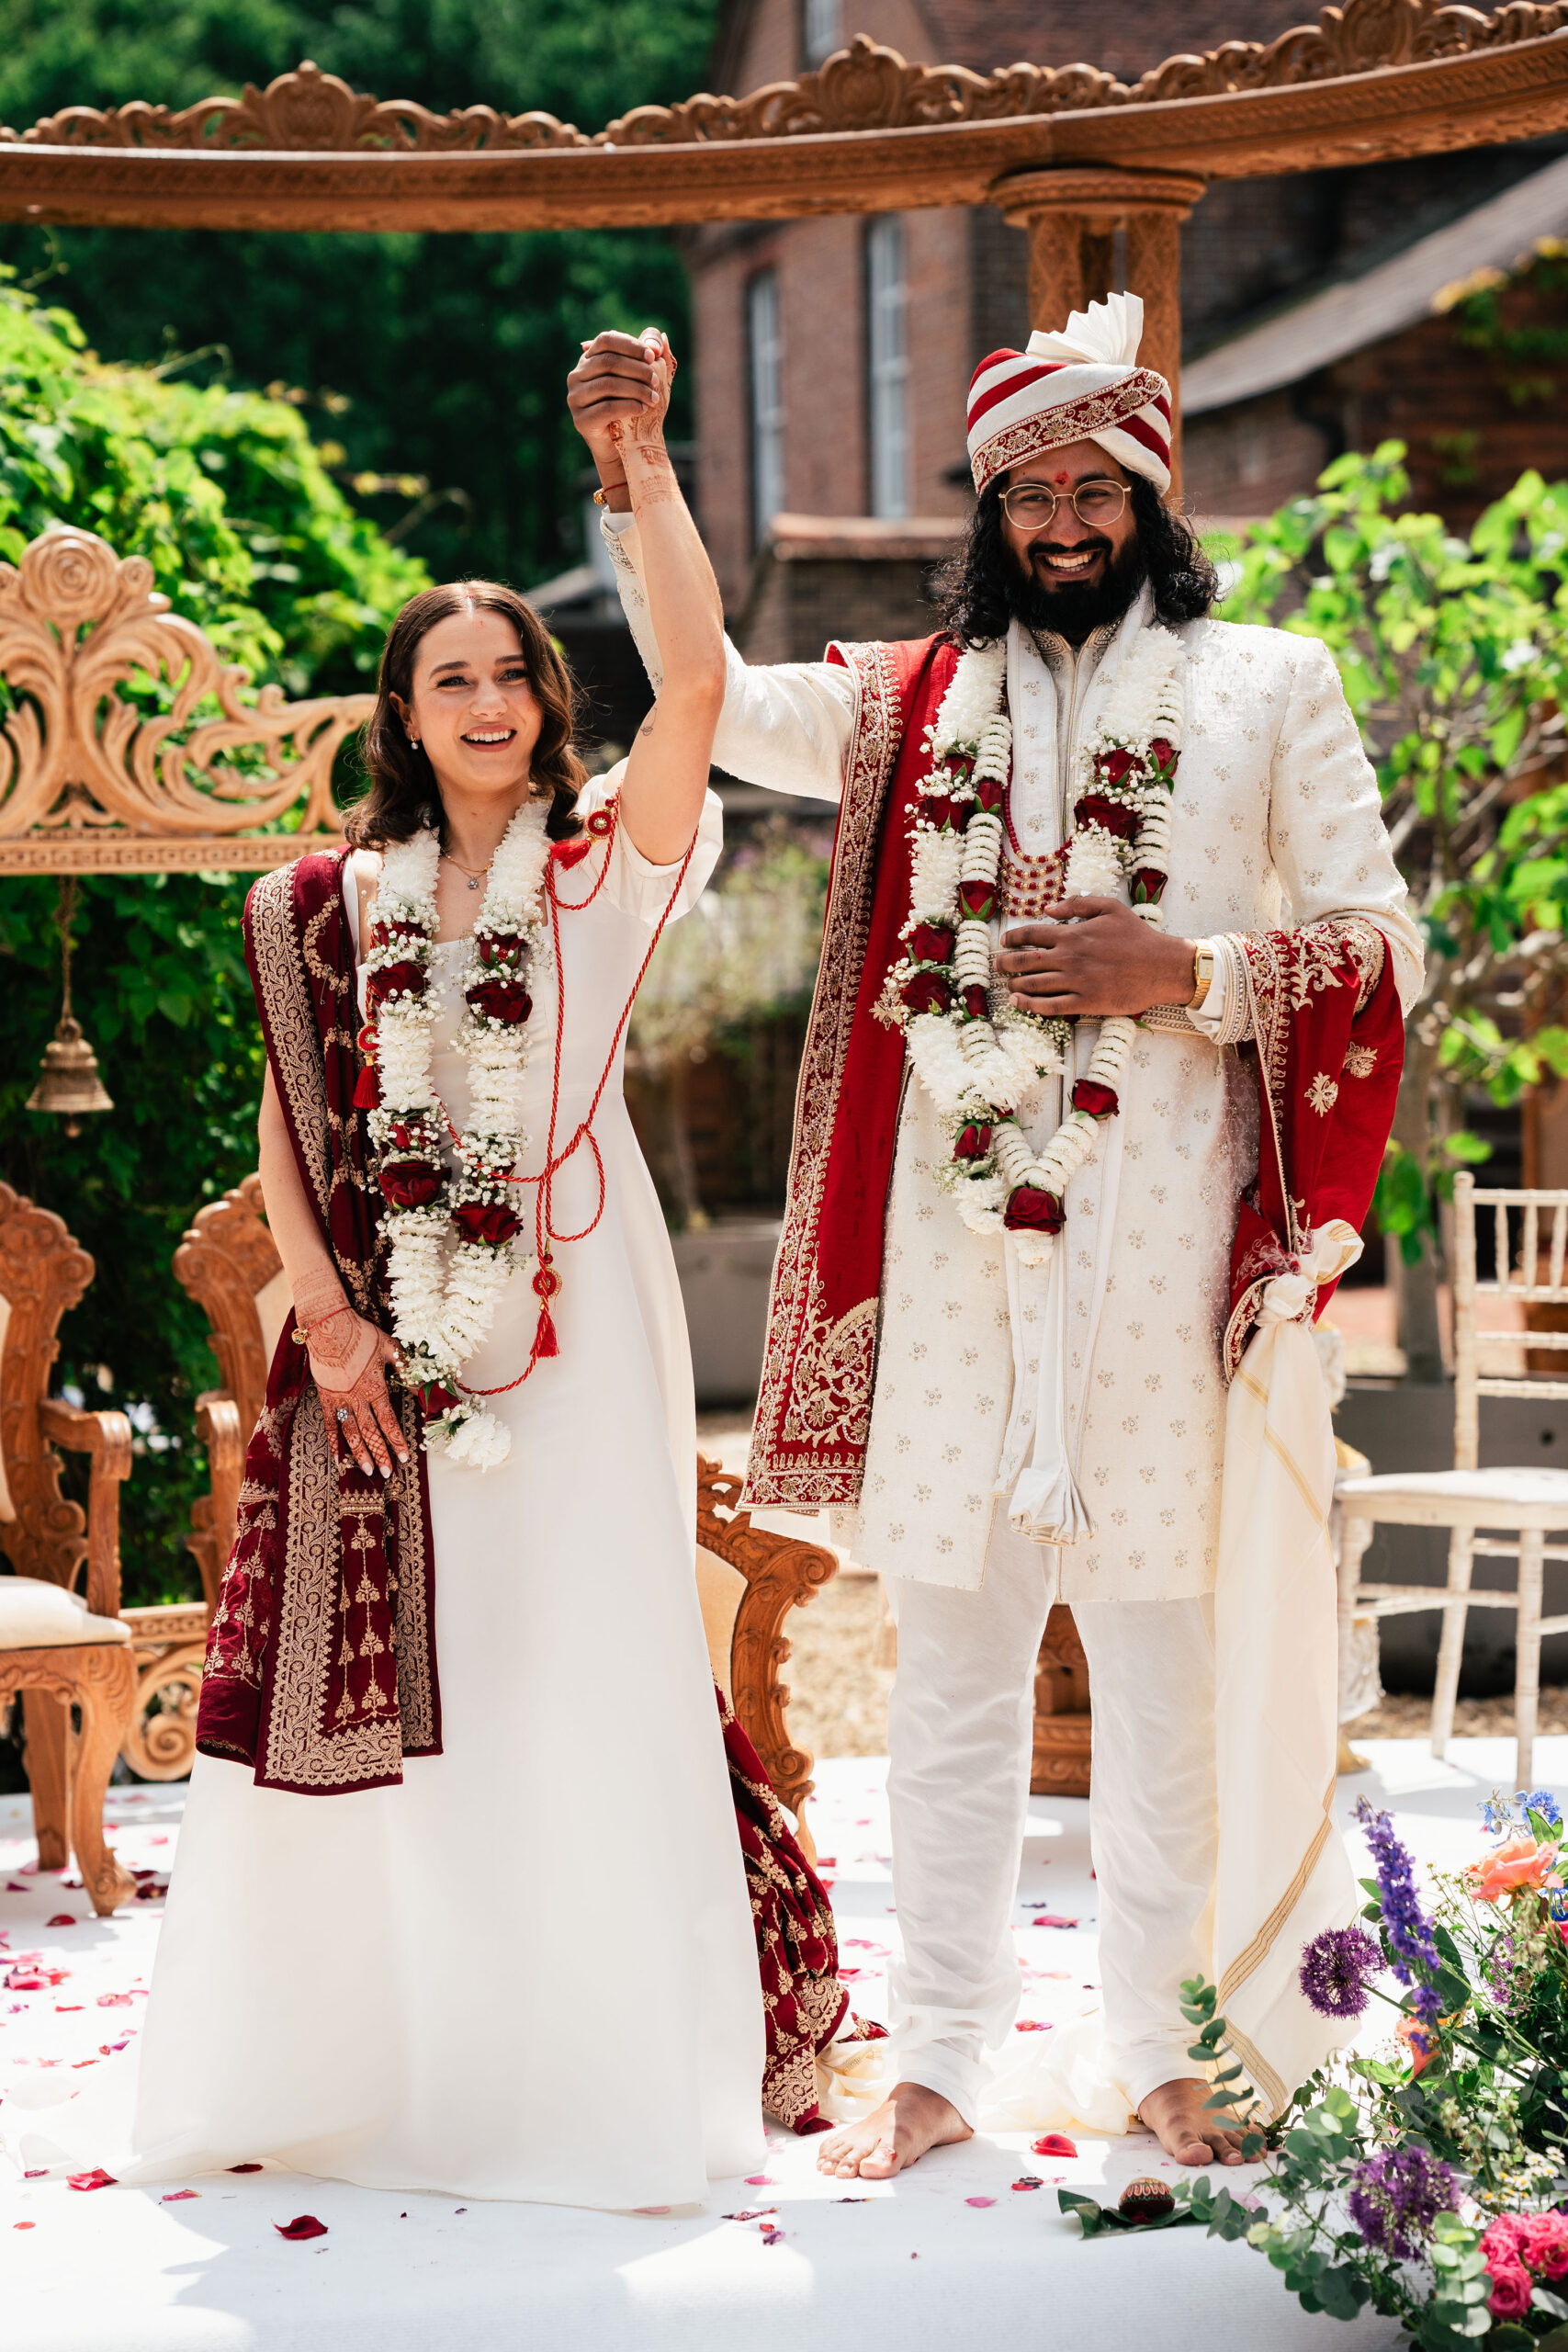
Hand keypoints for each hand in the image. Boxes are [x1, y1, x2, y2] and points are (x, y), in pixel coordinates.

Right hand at [308, 1313, 407, 1479]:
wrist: (329, 1325)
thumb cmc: (362, 1335)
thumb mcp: (390, 1348)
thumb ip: (405, 1369)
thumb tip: (422, 1387)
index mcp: (375, 1387)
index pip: (389, 1420)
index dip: (397, 1440)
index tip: (404, 1457)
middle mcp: (357, 1398)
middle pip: (370, 1432)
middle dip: (380, 1453)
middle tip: (387, 1473)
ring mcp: (339, 1399)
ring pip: (351, 1432)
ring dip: (360, 1452)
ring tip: (367, 1470)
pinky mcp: (325, 1396)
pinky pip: (329, 1424)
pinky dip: (333, 1441)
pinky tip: (338, 1458)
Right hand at [567, 328, 672, 472]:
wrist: (620, 447)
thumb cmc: (632, 407)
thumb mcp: (644, 379)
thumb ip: (651, 357)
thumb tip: (660, 339)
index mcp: (589, 359)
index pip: (606, 340)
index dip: (631, 345)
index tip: (653, 356)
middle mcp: (577, 376)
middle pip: (608, 362)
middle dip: (637, 370)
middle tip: (655, 381)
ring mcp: (575, 398)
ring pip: (607, 385)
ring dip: (636, 389)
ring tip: (653, 398)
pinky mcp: (581, 420)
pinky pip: (606, 408)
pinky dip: (629, 406)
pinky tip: (643, 409)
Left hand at [995, 898, 1195, 1017]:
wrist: (1161, 966)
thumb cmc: (1138, 936)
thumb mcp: (1110, 908)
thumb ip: (1077, 903)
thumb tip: (1048, 909)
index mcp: (1073, 934)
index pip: (1031, 934)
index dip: (1013, 938)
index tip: (1004, 942)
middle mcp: (1069, 957)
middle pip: (1026, 960)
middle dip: (1006, 962)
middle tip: (997, 965)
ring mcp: (1076, 981)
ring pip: (1033, 984)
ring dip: (1014, 984)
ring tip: (1008, 984)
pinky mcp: (1085, 1002)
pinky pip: (1050, 1006)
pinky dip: (1030, 1005)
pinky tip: (1018, 1003)